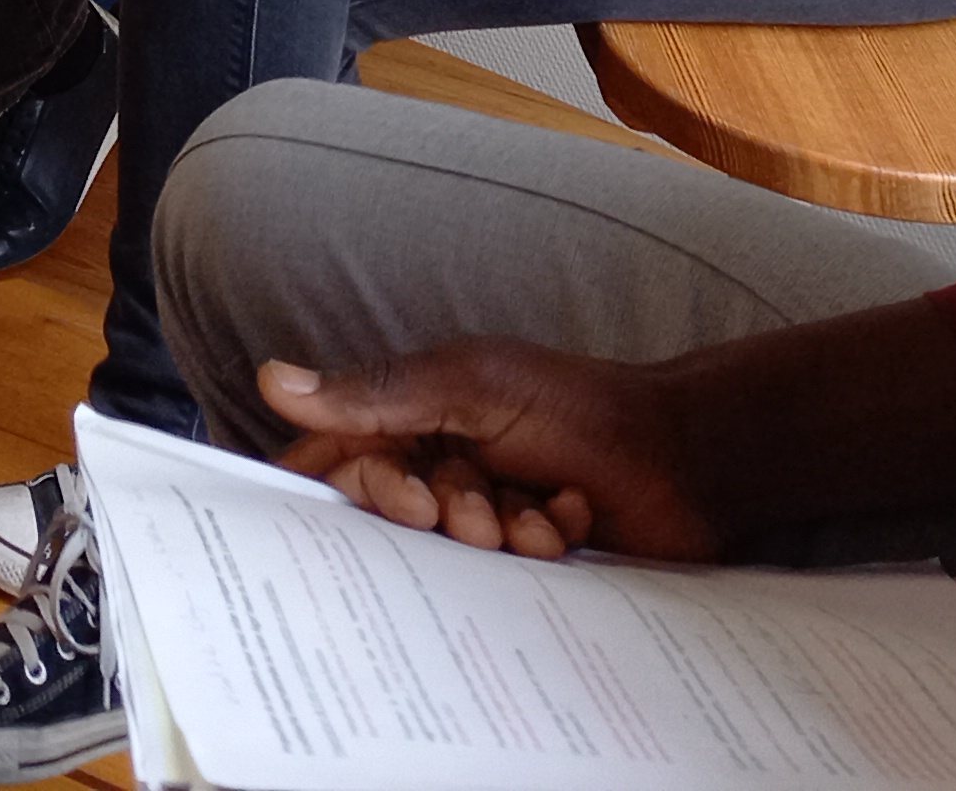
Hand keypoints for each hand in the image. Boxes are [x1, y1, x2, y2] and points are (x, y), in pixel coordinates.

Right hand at [258, 341, 721, 562]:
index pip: (340, 455)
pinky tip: (565, 524)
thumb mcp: (472, 386)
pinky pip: (493, 574)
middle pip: (389, 510)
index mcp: (416, 410)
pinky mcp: (521, 552)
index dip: (346, 485)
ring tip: (531, 518)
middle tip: (468, 510)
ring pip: (442, 549)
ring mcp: (483, 507)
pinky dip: (530, 548)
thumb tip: (272, 381)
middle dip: (431, 514)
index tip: (380, 498)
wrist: (683, 457)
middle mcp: (442, 460)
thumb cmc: (578, 404)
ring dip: (489, 534)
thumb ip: (377, 393)